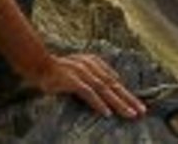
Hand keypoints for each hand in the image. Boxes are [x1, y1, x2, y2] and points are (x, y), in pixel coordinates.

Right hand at [27, 53, 146, 117]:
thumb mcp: (78, 65)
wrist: (35, 62)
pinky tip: (106, 112)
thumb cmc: (55, 68)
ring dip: (118, 103)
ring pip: (104, 90)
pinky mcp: (71, 80)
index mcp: (93, 62)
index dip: (126, 93)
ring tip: (130, 114)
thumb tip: (115, 79)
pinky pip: (88, 93)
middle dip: (129, 99)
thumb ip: (95, 71)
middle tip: (142, 111)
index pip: (113, 80)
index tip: (137, 104)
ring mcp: (81, 73)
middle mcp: (90, 66)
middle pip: (113, 85)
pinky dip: (98, 103)